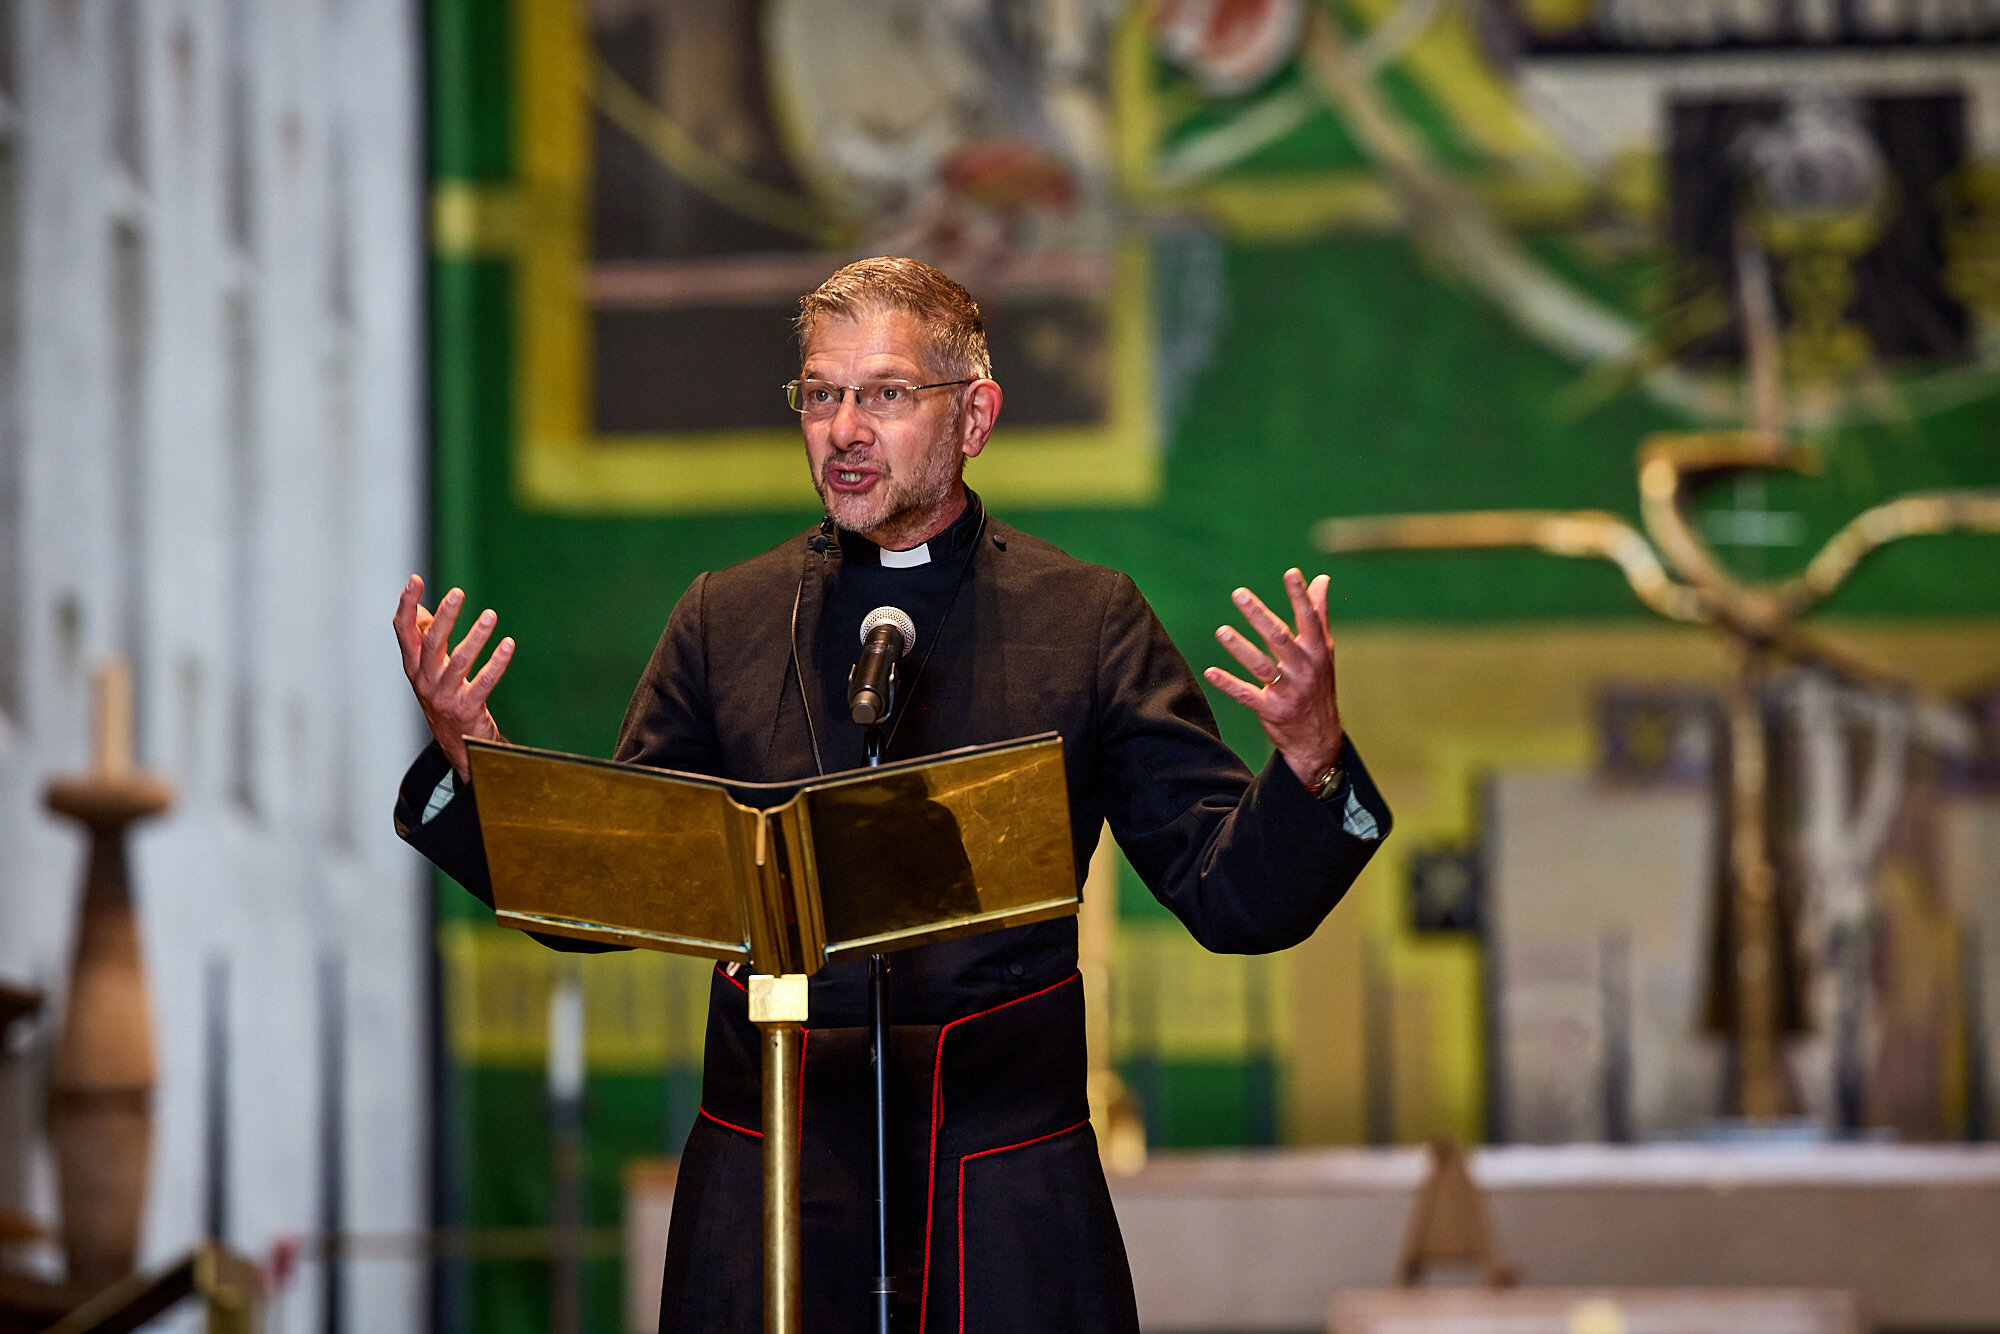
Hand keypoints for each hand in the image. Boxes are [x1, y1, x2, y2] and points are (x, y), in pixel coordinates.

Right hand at [393, 575, 512, 781]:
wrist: (458, 745)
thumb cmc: (444, 699)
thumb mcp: (428, 671)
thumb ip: (424, 640)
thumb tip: (418, 607)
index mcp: (413, 667)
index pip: (403, 631)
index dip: (406, 604)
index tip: (415, 579)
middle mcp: (424, 681)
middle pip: (431, 643)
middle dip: (445, 616)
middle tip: (458, 593)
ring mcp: (444, 697)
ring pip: (459, 661)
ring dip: (476, 636)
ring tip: (490, 615)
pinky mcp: (466, 709)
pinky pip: (484, 682)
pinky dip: (497, 662)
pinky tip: (508, 645)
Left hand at [1204, 568, 1344, 789]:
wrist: (1319, 737)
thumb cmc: (1318, 684)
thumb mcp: (1324, 651)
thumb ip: (1319, 614)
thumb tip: (1321, 579)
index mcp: (1317, 651)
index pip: (1310, 619)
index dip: (1300, 596)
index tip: (1291, 573)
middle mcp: (1305, 669)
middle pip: (1280, 638)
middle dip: (1259, 615)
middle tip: (1239, 594)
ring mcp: (1288, 691)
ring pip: (1261, 667)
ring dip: (1240, 648)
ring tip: (1221, 631)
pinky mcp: (1271, 711)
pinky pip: (1247, 695)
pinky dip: (1228, 684)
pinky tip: (1210, 672)